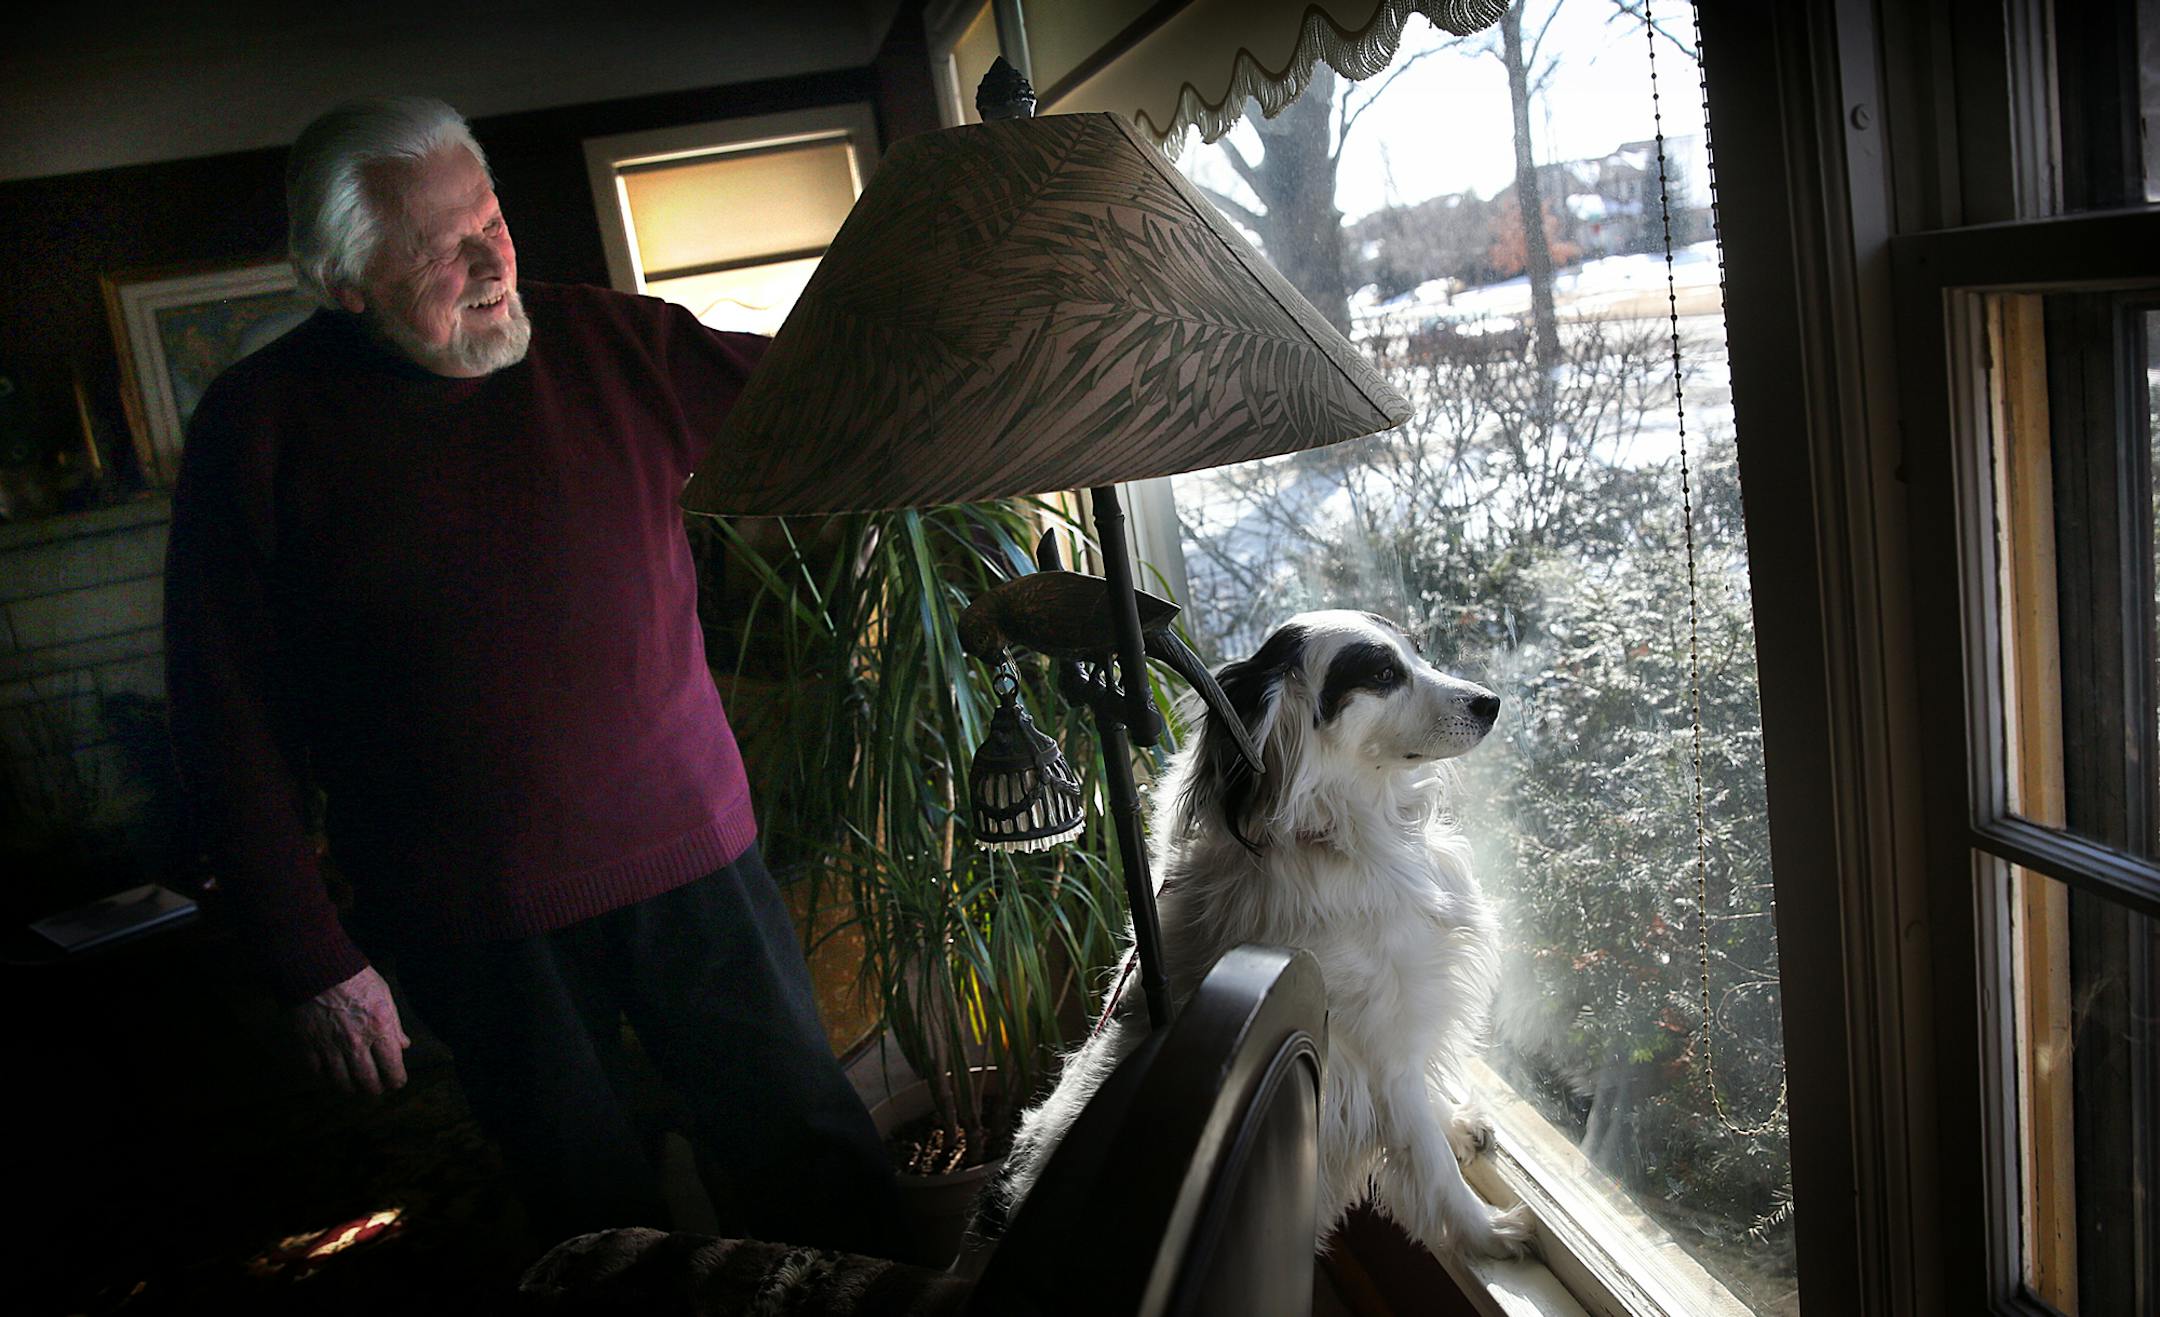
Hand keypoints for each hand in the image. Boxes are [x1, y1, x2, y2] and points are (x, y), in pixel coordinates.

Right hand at [294, 965, 411, 1094]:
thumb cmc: (356, 978)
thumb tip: (403, 1046)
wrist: (318, 967)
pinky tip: (330, 1072)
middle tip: (377, 1089)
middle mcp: (356, 1043)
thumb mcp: (384, 996)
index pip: (393, 1069)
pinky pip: (317, 1072)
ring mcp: (330, 1046)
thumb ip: (394, 1025)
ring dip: (351, 1088)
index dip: (396, 1081)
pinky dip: (324, 1075)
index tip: (396, 1082)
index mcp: (380, 1029)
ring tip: (355, 1086)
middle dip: (375, 1090)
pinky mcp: (308, 1045)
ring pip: (342, 1082)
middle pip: (368, 1082)